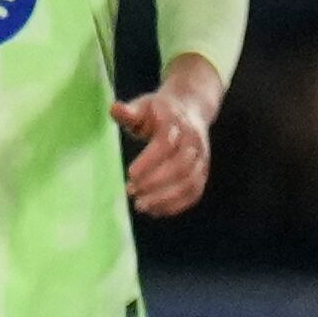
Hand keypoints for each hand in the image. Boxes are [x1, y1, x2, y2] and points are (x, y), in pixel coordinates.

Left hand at [115, 58, 220, 217]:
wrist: (190, 107)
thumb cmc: (157, 110)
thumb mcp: (142, 105)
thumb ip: (129, 112)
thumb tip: (114, 108)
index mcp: (176, 123)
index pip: (165, 144)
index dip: (149, 161)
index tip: (129, 174)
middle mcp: (193, 141)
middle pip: (180, 167)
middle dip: (155, 183)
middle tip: (131, 192)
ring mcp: (201, 158)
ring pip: (190, 182)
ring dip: (166, 198)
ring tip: (141, 206)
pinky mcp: (203, 171)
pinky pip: (195, 192)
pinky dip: (177, 205)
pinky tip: (156, 211)